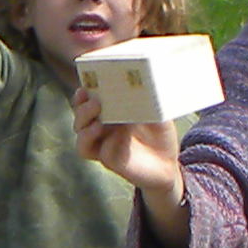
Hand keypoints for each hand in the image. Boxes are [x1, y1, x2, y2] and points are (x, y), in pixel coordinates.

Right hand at [70, 74, 186, 189]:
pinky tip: (117, 139)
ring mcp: (102, 142)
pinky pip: (98, 151)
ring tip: (98, 123)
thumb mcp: (158, 113)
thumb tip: (141, 90)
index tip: (86, 85)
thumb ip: (149, 102)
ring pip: (81, 134)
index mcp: (108, 108)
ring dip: (85, 128)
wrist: (168, 162)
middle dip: (83, 107)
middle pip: (80, 114)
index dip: (83, 92)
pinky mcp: (108, 159)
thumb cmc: (160, 132)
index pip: (88, 97)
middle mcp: (100, 124)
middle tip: (96, 102)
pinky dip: (105, 144)